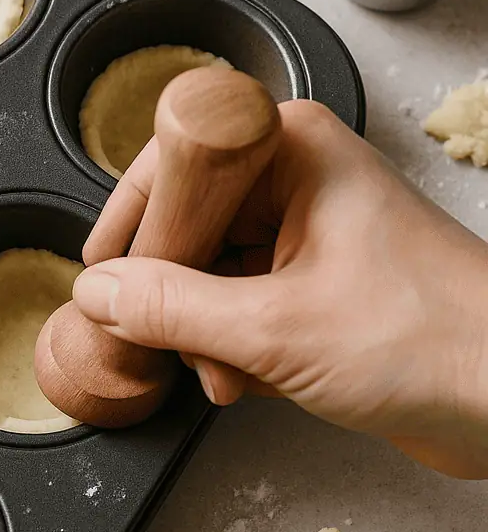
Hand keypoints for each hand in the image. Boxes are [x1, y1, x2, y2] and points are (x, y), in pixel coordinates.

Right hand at [74, 99, 487, 478]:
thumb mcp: (274, 326)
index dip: (133, 225)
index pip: (172, 166)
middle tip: (172, 343)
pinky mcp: (316, 283)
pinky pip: (241, 306)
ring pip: (210, 275)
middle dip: (176, 299)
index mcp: (290, 150)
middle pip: (187, 227)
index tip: (101, 278)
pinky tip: (253, 381)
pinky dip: (236, 348)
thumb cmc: (432, 339)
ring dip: (206, 335)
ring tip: (229, 375)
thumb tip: (99, 293)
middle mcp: (296, 181)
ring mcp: (307, 233)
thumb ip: (172, 308)